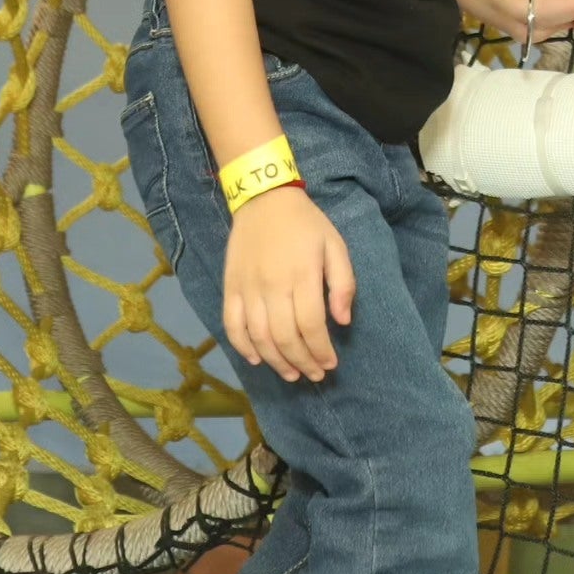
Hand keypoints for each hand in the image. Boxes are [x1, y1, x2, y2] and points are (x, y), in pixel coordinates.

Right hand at [224, 187, 355, 383]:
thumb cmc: (305, 223)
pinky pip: (232, 324)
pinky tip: (257, 359)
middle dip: (302, 362)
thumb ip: (343, 283)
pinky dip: (243, 346)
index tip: (330, 364)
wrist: (263, 198)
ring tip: (292, 374)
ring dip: (276, 362)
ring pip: (259, 337)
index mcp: (302, 275)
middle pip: (285, 337)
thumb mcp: (335, 245)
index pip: (311, 325)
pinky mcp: (230, 286)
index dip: (321, 351)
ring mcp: (247, 288)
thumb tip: (342, 322)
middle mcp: (272, 285)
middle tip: (315, 375)